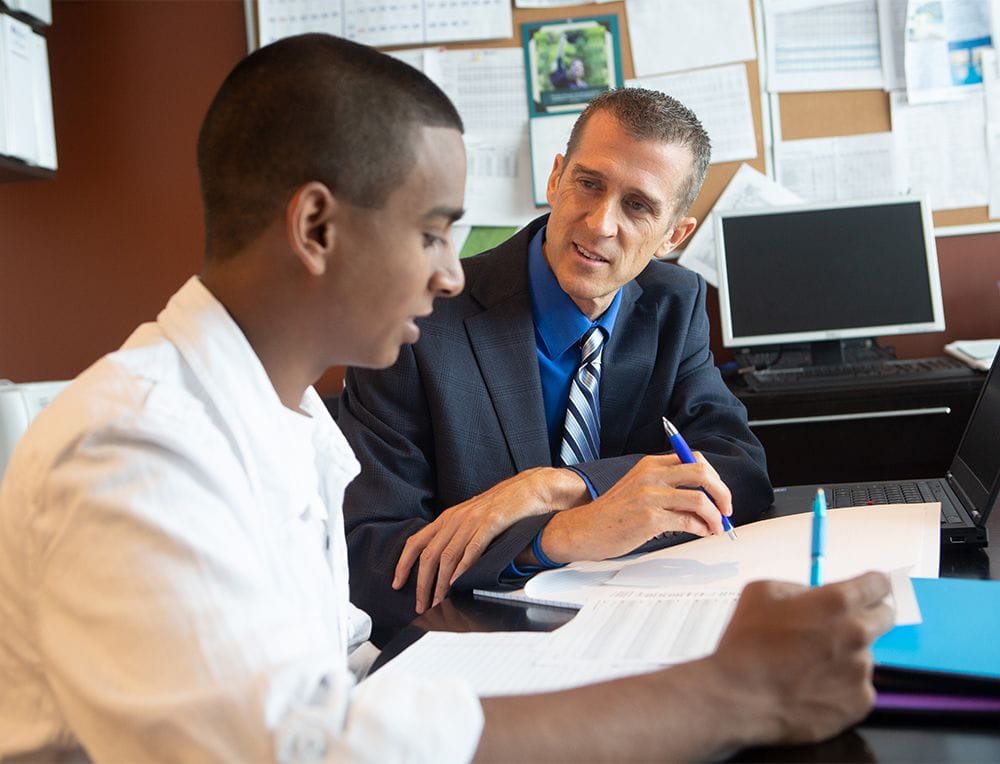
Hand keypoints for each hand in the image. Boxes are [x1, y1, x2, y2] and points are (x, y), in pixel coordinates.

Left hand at [393, 467, 587, 613]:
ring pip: (447, 556)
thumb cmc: (503, 506)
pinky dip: (463, 568)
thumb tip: (444, 563)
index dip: (403, 565)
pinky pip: (472, 549)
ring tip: (438, 601)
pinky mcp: (491, 523)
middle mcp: (456, 518)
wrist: (529, 488)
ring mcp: (472, 520)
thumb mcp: (472, 518)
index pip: (416, 542)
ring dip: (441, 583)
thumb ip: (457, 535)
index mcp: (448, 517)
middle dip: (422, 584)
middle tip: (420, 604)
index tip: (398, 584)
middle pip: (429, 555)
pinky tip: (459, 583)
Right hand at [538, 453, 732, 562]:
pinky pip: (689, 521)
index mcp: (650, 464)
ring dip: (716, 517)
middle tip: (727, 509)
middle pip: (702, 473)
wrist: (584, 529)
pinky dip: (702, 528)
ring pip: (700, 500)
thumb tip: (703, 495)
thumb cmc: (612, 513)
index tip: (719, 493)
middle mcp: (651, 475)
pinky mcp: (650, 518)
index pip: (693, 459)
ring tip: (717, 527)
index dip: (713, 476)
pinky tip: (701, 532)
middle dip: (722, 492)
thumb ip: (665, 484)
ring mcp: (650, 496)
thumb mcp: (638, 487)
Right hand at [712, 572, 893, 745]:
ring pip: (863, 654)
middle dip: (866, 616)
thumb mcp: (761, 592)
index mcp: (836, 602)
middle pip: (886, 616)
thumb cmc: (745, 643)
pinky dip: (840, 685)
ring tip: (808, 665)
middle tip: (837, 626)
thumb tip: (815, 595)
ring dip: (845, 655)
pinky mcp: (859, 702)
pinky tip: (811, 686)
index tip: (866, 590)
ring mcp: (861, 670)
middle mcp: (857, 634)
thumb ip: (798, 587)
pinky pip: (857, 687)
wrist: (738, 696)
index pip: (879, 584)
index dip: (870, 585)